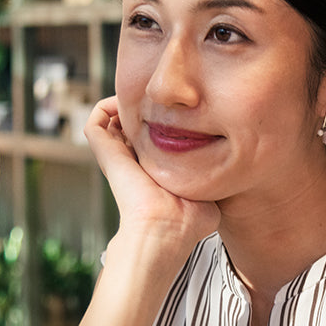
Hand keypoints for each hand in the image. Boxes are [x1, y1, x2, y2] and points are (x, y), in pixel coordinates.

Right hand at [85, 96, 219, 251]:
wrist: (166, 229)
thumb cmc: (190, 222)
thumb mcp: (209, 194)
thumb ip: (215, 180)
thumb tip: (231, 172)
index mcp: (155, 173)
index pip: (154, 143)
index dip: (166, 125)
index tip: (184, 114)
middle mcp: (135, 164)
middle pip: (132, 129)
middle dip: (145, 110)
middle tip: (164, 102)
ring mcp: (118, 158)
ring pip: (110, 122)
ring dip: (124, 104)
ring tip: (144, 96)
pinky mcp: (105, 153)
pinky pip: (95, 121)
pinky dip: (107, 106)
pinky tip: (129, 101)